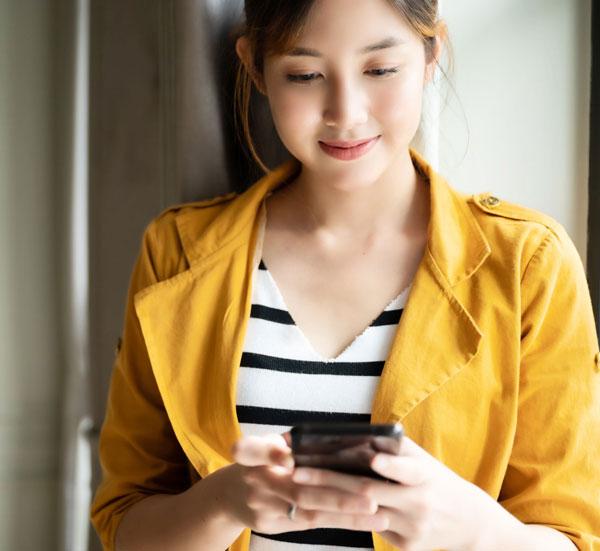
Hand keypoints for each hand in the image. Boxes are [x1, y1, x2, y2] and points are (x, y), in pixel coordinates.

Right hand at [222, 432, 389, 534]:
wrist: (231, 496)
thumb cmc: (260, 461)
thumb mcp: (263, 444)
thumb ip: (285, 442)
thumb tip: (321, 438)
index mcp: (252, 453)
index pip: (254, 450)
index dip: (271, 453)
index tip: (287, 456)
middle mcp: (255, 481)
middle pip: (298, 491)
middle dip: (336, 496)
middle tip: (370, 496)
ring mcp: (263, 507)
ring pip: (310, 512)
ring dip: (345, 515)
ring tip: (378, 514)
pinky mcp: (272, 525)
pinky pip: (312, 523)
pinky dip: (340, 522)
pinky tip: (365, 522)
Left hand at [290, 435, 499, 550]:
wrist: (468, 521)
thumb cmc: (437, 480)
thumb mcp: (424, 460)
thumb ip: (395, 449)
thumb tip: (357, 436)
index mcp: (425, 475)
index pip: (408, 470)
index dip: (391, 466)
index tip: (372, 459)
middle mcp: (418, 503)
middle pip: (369, 493)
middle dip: (331, 481)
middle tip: (299, 471)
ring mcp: (412, 528)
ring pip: (362, 515)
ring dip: (328, 504)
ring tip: (299, 492)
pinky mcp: (406, 547)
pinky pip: (370, 530)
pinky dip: (345, 519)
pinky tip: (319, 511)